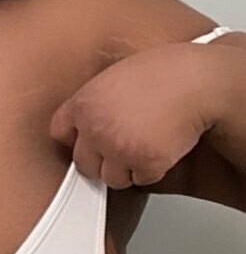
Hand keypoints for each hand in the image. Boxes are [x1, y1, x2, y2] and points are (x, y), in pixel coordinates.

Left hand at [48, 43, 213, 188]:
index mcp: (84, 103)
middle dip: (102, 162)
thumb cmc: (163, 74)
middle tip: (123, 150)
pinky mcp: (143, 162)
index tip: (87, 145)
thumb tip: (86, 124)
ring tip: (146, 144)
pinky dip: (153, 170)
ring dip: (128, 169)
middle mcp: (95, 128)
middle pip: (84, 164)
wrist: (195, 81)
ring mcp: (118, 148)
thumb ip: (95, 102)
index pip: (59, 133)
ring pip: (112, 178)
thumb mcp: (114, 78)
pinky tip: (162, 146)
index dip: (77, 141)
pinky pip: (141, 180)